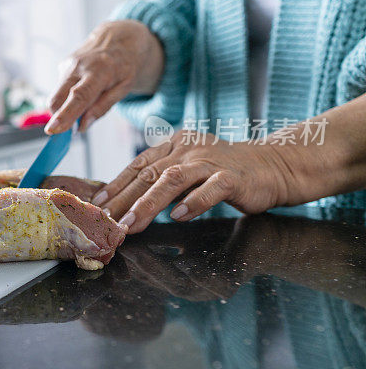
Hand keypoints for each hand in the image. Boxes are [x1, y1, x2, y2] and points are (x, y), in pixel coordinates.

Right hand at [45, 20, 163, 133]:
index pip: (79, 96)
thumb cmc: (125, 65)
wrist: (119, 37)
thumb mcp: (124, 88)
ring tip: (86, 101)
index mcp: (100, 71)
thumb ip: (103, 107)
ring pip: (57, 95)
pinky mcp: (62, 64)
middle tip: (69, 128)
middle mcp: (80, 65)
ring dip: (65, 106)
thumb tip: (82, 126)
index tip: (53, 129)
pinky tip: (83, 87)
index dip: (66, 114)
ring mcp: (68, 63)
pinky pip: (61, 88)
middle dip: (58, 116)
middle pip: (58, 97)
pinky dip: (68, 96)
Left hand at [93, 130, 290, 232]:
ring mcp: (210, 161)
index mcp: (174, 145)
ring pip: (172, 180)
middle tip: (107, 221)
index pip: (138, 164)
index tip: (97, 204)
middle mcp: (188, 149)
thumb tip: (125, 200)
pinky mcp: (233, 177)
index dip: (116, 184)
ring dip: (148, 204)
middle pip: (149, 174)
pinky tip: (178, 216)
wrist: (272, 165)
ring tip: (131, 224)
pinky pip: (210, 189)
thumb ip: (161, 177)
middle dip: (124, 199)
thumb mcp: (188, 168)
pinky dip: (193, 202)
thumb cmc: (223, 172)